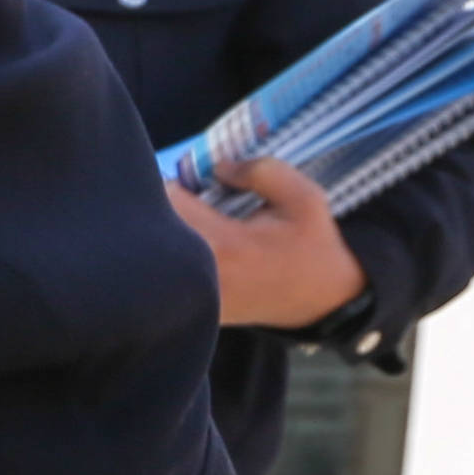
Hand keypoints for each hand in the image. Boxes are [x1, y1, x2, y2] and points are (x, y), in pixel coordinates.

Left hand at [171, 149, 366, 332]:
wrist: (321, 299)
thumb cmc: (312, 246)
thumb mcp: (303, 198)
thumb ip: (260, 171)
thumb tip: (216, 166)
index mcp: (223, 244)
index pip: (166, 202)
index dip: (174, 186)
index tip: (193, 186)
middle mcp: (198, 274)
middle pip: (152, 229)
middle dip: (167, 211)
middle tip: (194, 207)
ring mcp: (191, 297)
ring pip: (156, 255)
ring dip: (170, 237)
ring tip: (203, 230)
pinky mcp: (191, 307)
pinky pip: (168, 275)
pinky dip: (177, 259)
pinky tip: (204, 252)